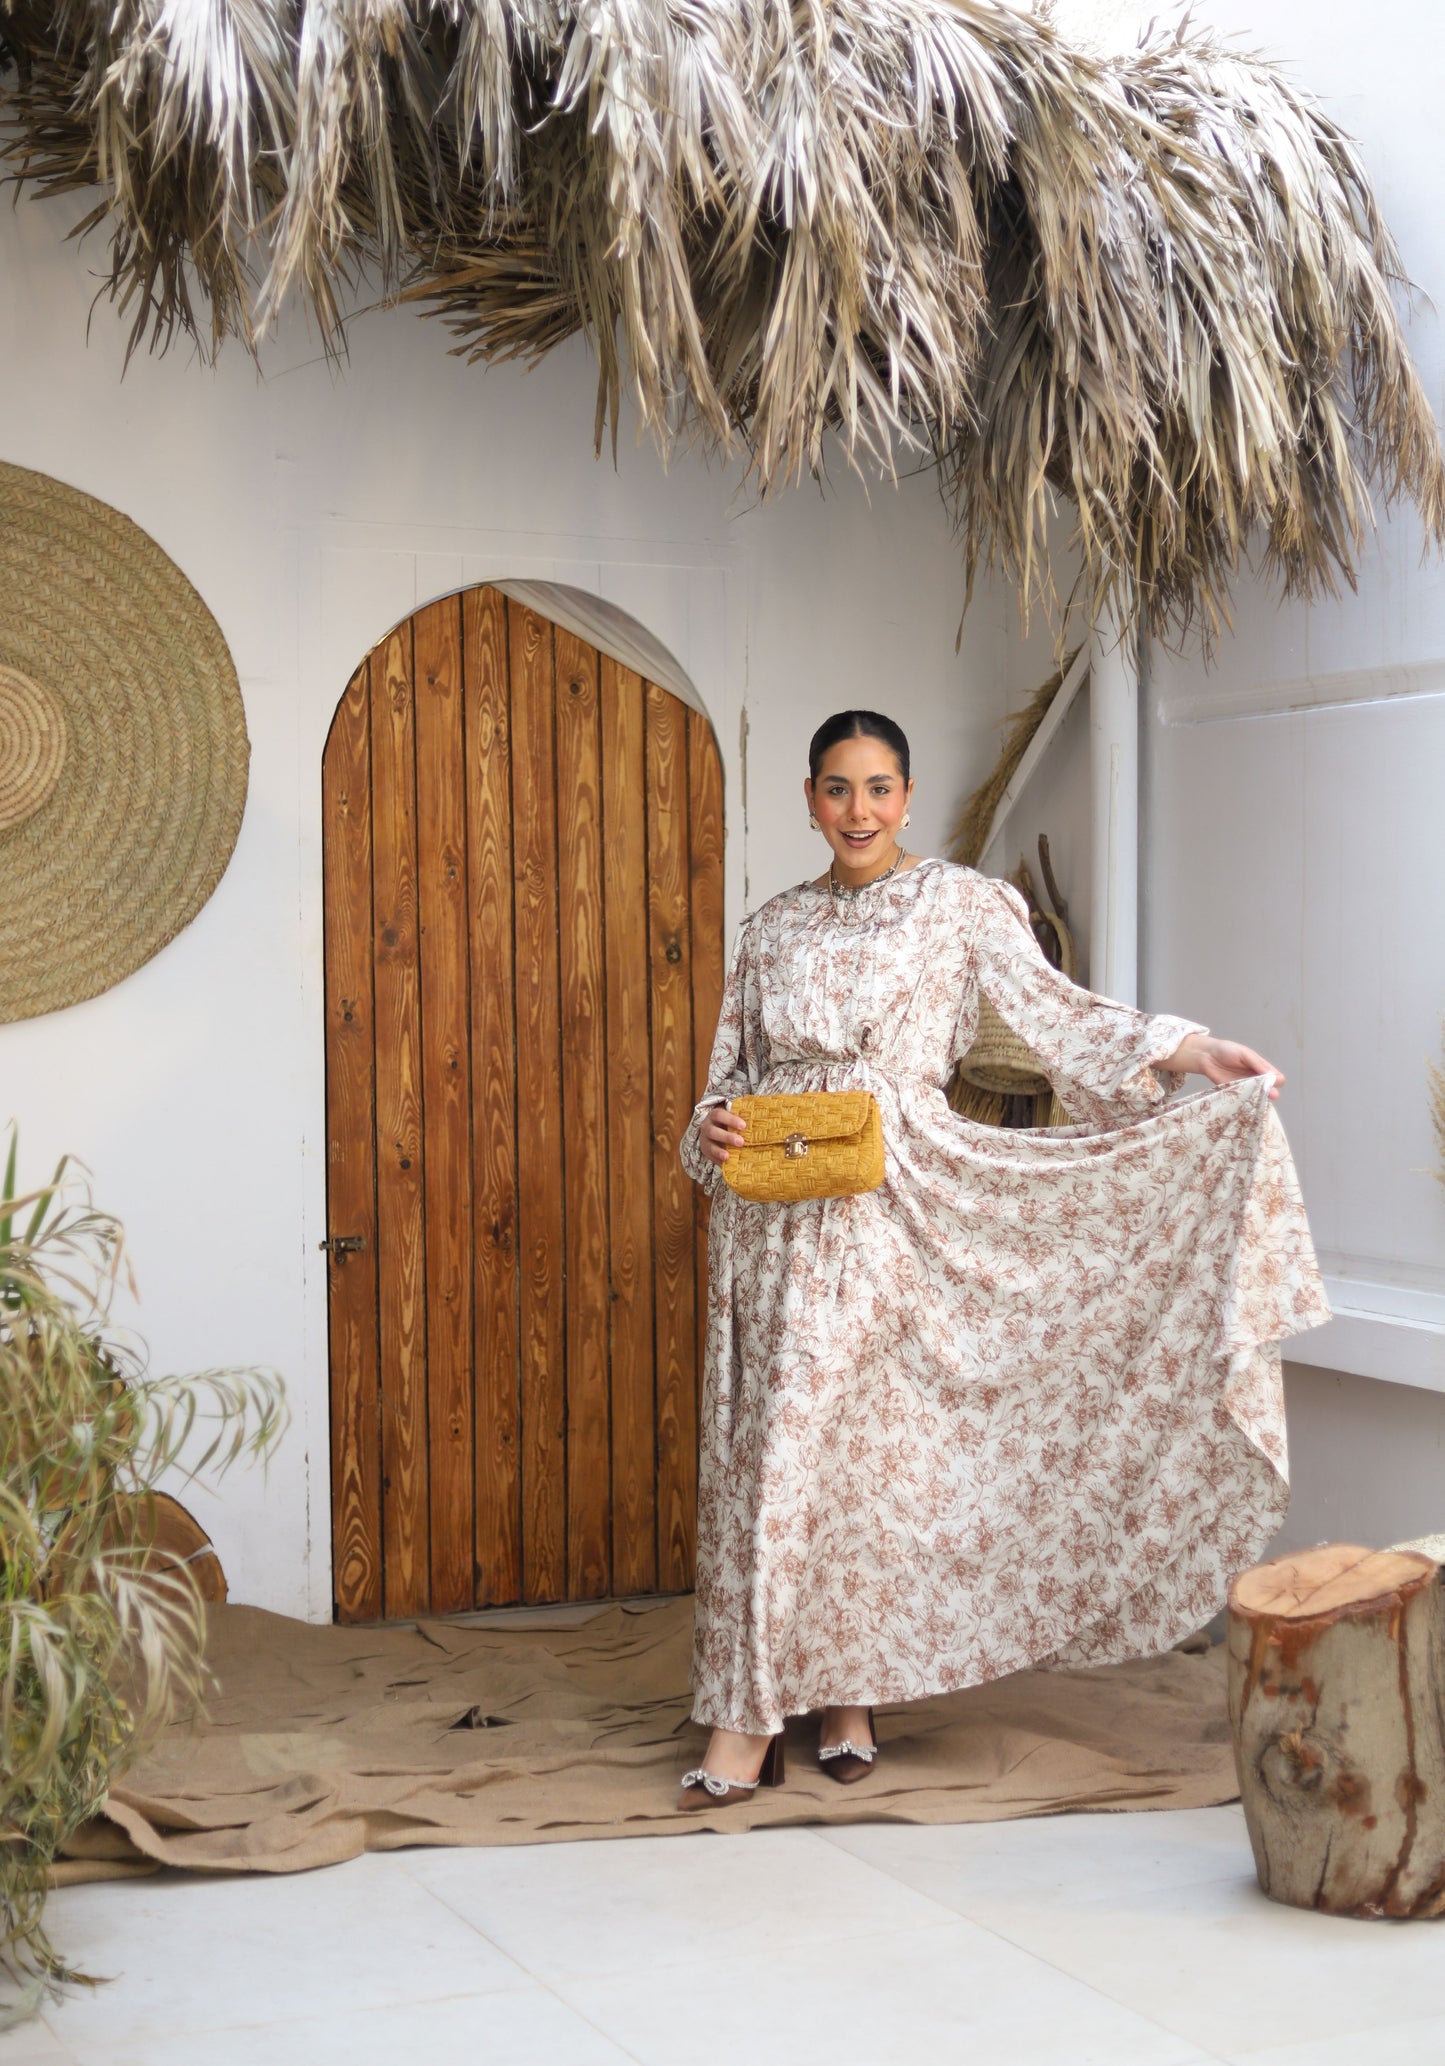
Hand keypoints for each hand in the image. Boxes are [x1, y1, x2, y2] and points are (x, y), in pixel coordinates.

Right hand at [699, 1103, 747, 1165]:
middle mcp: (707, 1127)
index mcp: (715, 1115)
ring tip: (728, 1156)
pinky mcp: (706, 1152)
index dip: (730, 1120)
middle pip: (713, 1131)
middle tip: (741, 1142)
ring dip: (719, 1151)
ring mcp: (705, 1140)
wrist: (716, 1131)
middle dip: (727, 1137)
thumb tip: (764, 1119)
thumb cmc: (730, 1123)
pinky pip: (710, 1157)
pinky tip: (726, 1163)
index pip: (719, 1115)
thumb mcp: (734, 1117)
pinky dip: (717, 1160)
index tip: (744, 1126)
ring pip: (709, 1146)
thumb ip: (744, 1119)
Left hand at [1162, 1034, 1283, 1098]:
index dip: (1276, 1080)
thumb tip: (1274, 1075)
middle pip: (1269, 1089)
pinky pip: (1244, 1100)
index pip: (1276, 1077)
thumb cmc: (1226, 1050)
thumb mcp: (1244, 1053)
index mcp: (1261, 1067)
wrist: (1206, 1056)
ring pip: (1257, 1096)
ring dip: (1259, 1098)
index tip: (1272, 1082)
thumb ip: (1258, 1063)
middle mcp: (1256, 1078)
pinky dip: (1246, 1101)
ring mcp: (1245, 1087)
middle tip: (1271, 1094)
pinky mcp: (1235, 1093)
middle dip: (1270, 1092)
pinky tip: (1247, 1102)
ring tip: (1258, 1098)